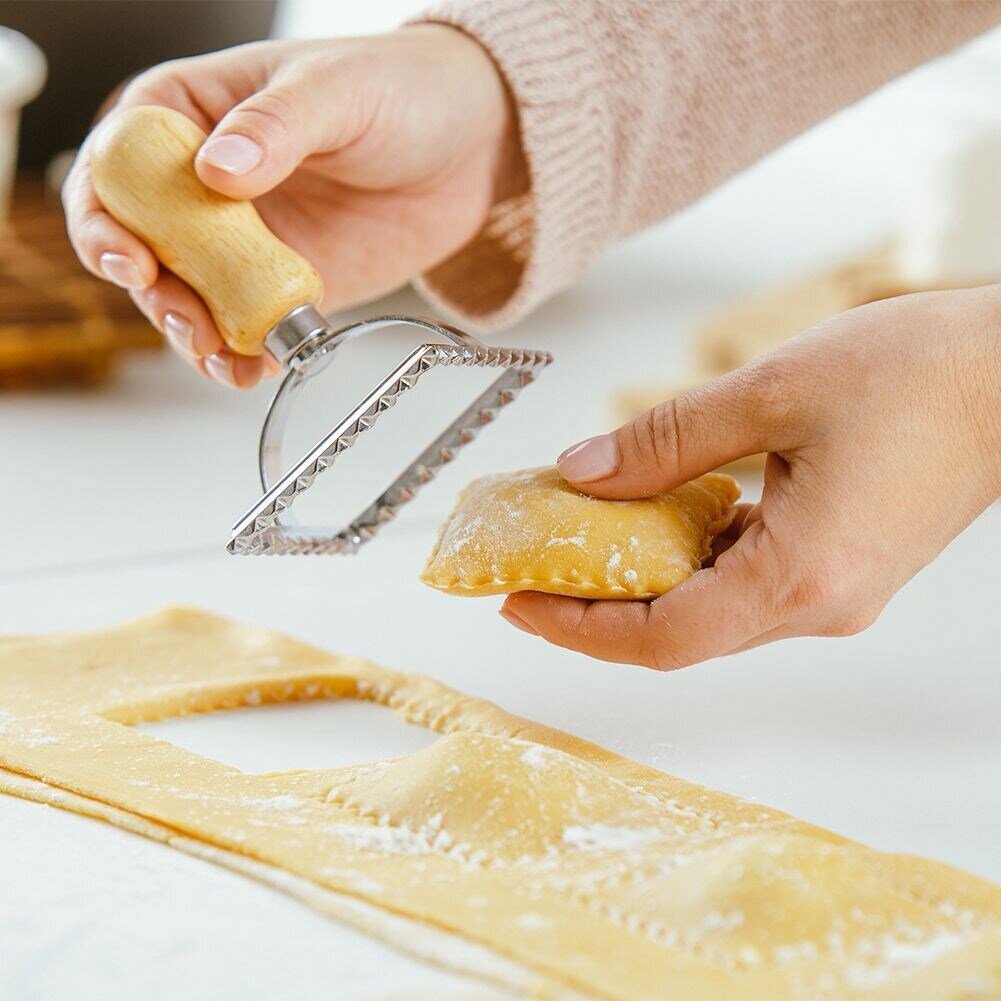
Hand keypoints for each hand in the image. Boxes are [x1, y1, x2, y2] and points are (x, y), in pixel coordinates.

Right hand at [63, 27, 524, 387]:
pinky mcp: (283, 283)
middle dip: (151, 290)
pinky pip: (247, 324)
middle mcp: (204, 182)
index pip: (118, 162)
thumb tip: (217, 170)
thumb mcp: (337, 91)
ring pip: (189, 293)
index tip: (132, 256)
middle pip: (142, 242)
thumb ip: (276, 126)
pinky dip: (243, 351)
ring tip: (220, 358)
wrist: (470, 146)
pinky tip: (252, 367)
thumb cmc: (399, 88)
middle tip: (184, 320)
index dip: (107, 214)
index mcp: (193, 112)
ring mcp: (243, 239)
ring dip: (191, 333)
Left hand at [500, 287, 1000, 667]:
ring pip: (709, 606)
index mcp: (801, 575)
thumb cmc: (923, 376)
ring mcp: (833, 590)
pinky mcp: (839, 565)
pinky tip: (657, 513)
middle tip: (534, 565)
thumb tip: (584, 471)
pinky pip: (744, 578)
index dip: (579, 628)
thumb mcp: (770, 394)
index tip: (520, 602)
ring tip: (581, 535)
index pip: (661, 637)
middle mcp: (819, 602)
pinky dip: (689, 555)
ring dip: (641, 577)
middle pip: (679, 629)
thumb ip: (666, 441)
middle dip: (597, 602)